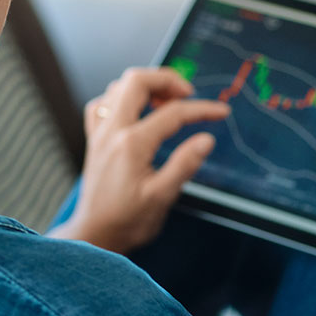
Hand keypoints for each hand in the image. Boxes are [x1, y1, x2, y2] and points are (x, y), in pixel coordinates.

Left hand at [49, 67, 230, 253]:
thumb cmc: (127, 221)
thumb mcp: (162, 197)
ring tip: (167, 102)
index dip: (202, 109)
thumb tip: (205, 139)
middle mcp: (112, 131)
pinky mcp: (94, 140)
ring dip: (145, 86)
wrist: (94, 235)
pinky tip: (135, 111)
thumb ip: (184, 165)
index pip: (173, 113)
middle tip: (188, 94)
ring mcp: (100, 133)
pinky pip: (102, 104)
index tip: (221, 112)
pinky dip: (121, 98)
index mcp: (132, 144)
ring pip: (118, 87)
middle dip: (167, 79)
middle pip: (137, 81)